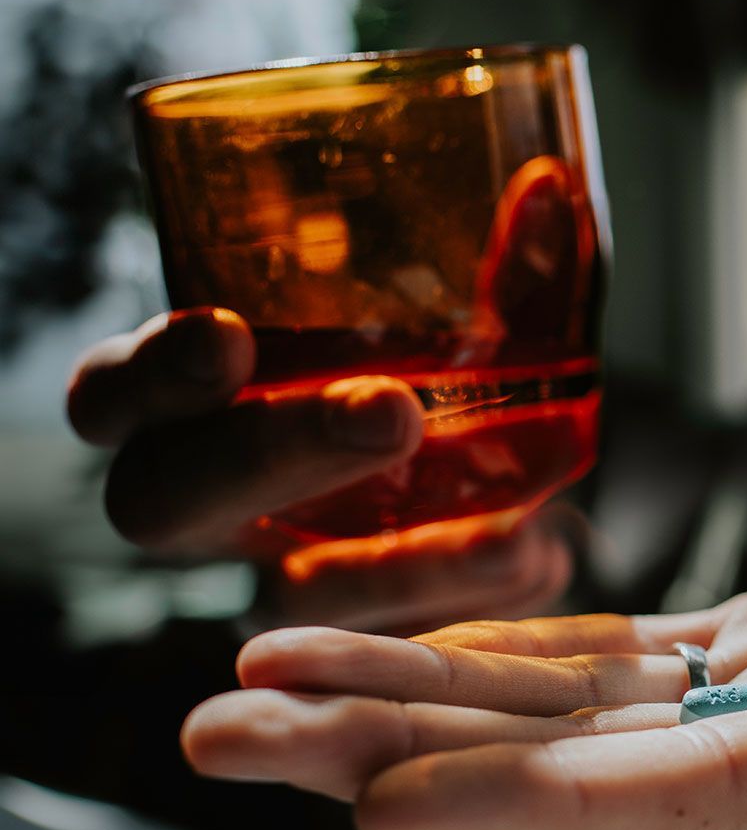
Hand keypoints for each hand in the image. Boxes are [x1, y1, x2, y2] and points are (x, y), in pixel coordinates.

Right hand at [67, 309, 571, 631]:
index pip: (114, 397)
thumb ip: (500, 271)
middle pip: (171, 500)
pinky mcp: (355, 637)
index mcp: (191, 405)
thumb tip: (550, 190)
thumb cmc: (439, 377)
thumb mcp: (465, 320)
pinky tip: (545, 556)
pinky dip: (476, 597)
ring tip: (512, 529)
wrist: (506, 482)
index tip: (225, 336)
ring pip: (287, 595)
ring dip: (396, 563)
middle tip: (388, 412)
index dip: (148, 376)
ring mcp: (275, 575)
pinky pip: (394, 639)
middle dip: (268, 452)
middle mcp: (211, 499)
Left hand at [182, 501, 746, 829]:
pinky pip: (623, 658)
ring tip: (262, 678)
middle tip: (227, 730)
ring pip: (575, 707)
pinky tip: (413, 644)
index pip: (709, 790)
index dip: (548, 803)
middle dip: (407, 754)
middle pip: (587, 763)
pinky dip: (511, 652)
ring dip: (418, 698)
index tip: (386, 809)